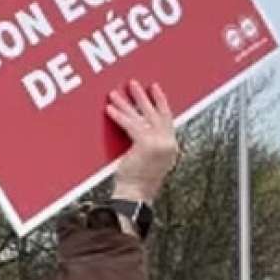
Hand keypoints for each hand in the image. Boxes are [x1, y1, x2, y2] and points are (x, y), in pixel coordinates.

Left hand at [106, 80, 178, 203]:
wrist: (136, 197)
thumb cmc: (136, 184)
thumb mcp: (146, 161)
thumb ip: (147, 145)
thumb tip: (136, 130)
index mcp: (170, 146)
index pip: (167, 118)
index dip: (160, 102)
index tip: (154, 89)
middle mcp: (168, 142)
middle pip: (156, 112)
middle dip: (143, 97)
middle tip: (133, 83)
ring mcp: (159, 143)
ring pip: (141, 116)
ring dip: (127, 103)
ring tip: (115, 93)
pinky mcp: (147, 144)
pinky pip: (130, 125)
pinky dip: (119, 116)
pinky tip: (109, 109)